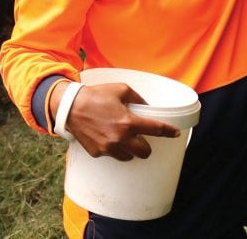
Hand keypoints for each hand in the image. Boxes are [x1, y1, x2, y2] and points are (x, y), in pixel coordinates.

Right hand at [58, 82, 180, 160]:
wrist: (70, 107)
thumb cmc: (96, 96)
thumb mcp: (120, 89)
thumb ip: (137, 98)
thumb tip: (146, 106)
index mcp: (128, 122)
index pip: (155, 130)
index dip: (169, 132)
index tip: (176, 133)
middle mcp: (120, 138)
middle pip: (144, 152)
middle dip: (147, 147)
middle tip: (143, 139)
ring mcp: (108, 148)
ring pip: (129, 157)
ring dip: (130, 150)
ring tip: (124, 139)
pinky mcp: (98, 153)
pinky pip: (112, 155)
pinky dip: (114, 149)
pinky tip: (108, 138)